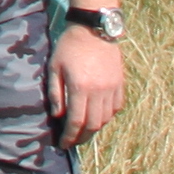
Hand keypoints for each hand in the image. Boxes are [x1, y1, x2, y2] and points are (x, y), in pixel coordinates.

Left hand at [48, 27, 128, 148]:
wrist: (94, 29)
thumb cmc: (69, 46)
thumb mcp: (54, 67)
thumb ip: (55, 93)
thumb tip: (57, 116)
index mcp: (80, 88)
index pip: (76, 122)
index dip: (69, 136)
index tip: (63, 144)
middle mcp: (98, 91)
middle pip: (93, 125)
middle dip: (82, 137)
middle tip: (73, 141)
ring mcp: (111, 88)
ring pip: (105, 119)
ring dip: (94, 129)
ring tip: (84, 131)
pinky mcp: (120, 83)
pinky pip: (116, 108)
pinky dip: (107, 117)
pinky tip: (98, 117)